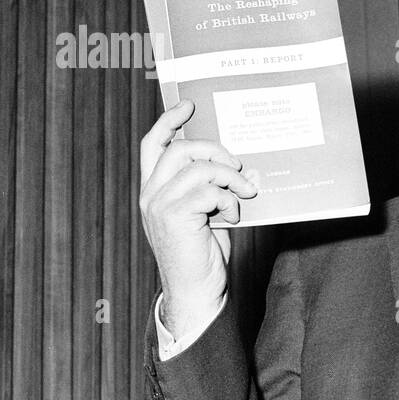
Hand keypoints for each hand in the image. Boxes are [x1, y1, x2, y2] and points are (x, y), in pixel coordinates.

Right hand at [139, 98, 257, 335]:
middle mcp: (151, 194)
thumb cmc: (203, 254)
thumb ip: (219, 189)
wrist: (196, 293)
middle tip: (238, 165)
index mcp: (155, 189)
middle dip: (215, 149)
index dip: (169, 121)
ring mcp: (159, 205)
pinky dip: (228, 200)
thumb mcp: (210, 215)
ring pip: (197, 167)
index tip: (188, 106)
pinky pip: (208, 191)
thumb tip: (248, 169)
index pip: (153, 144)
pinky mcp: (174, 217)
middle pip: (180, 148)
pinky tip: (235, 215)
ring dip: (229, 176)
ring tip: (245, 192)